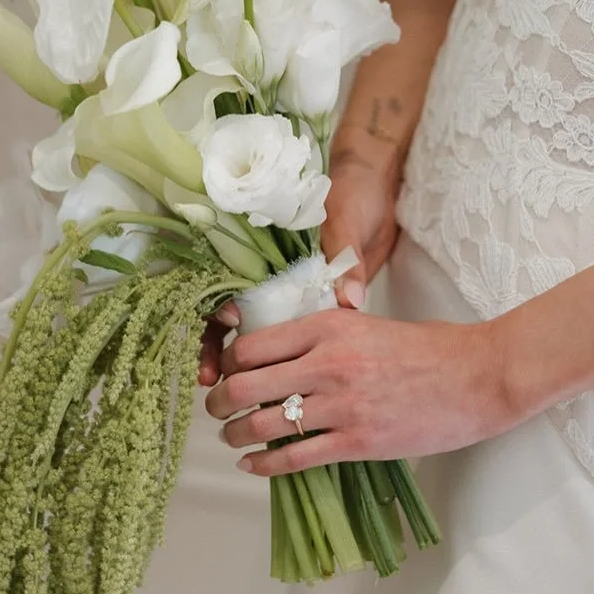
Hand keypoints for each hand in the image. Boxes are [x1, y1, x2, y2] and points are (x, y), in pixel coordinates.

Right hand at [199, 151, 399, 385]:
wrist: (380, 196)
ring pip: (252, 340)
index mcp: (268, 253)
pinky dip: (279, 369)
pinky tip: (278, 394)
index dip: (216, 311)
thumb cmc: (354, 198)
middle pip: (227, 322)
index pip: (226, 285)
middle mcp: (272, 278)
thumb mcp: (347, 220)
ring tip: (235, 397)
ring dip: (240, 370)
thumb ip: (344, 256)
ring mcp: (290, 297)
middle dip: (217, 354)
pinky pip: (288, 345)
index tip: (228, 327)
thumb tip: (350, 298)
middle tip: (214, 384)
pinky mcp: (313, 312)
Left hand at [205, 308, 513, 476]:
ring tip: (230, 438)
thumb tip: (281, 349)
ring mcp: (342, 405)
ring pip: (262, 425)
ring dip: (235, 435)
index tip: (223, 371)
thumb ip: (324, 334)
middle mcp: (327, 363)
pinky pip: (294, 458)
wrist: (478, 376)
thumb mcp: (366, 324)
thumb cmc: (428, 349)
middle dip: (219, 402)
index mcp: (328, 327)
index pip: (251, 345)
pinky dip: (264, 465)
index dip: (227, 362)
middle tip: (214, 409)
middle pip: (245, 385)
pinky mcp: (358, 442)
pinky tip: (253, 465)